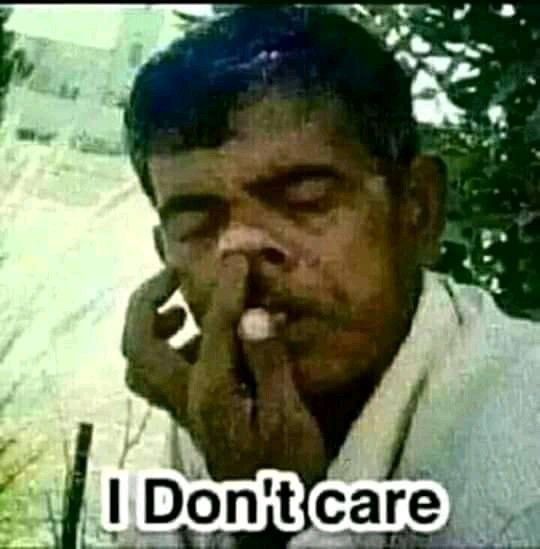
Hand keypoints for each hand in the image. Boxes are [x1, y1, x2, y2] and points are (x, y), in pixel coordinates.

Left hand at [121, 256, 326, 483]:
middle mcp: (185, 398)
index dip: (226, 288)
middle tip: (175, 276)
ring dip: (151, 325)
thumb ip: (269, 365)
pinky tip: (202, 340)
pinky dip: (168, 345)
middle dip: (148, 301)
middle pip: (137, 346)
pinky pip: (159, 372)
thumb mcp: (289, 417)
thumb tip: (253, 313)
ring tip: (184, 307)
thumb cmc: (286, 468)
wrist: (273, 513)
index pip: (212, 328)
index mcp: (211, 395)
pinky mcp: (192, 411)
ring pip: (139, 363)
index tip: (235, 257)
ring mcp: (183, 407)